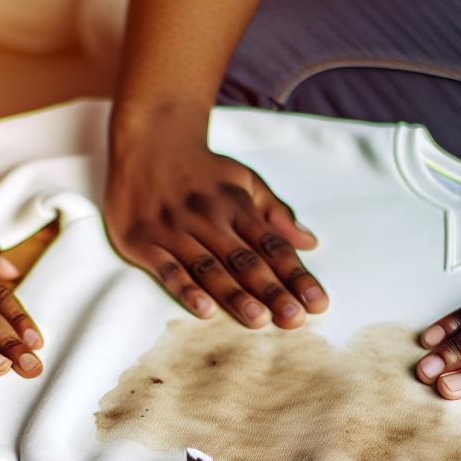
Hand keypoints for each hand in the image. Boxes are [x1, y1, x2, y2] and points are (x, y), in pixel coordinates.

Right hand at [105, 135, 326, 327]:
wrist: (147, 140)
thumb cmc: (202, 169)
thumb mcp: (245, 180)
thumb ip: (276, 213)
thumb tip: (310, 242)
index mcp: (236, 205)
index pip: (272, 245)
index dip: (296, 275)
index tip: (317, 302)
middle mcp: (208, 219)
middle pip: (245, 260)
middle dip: (272, 291)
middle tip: (295, 319)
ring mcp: (174, 230)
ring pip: (209, 268)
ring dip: (235, 295)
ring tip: (259, 320)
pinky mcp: (143, 241)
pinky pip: (167, 269)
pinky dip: (186, 290)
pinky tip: (205, 310)